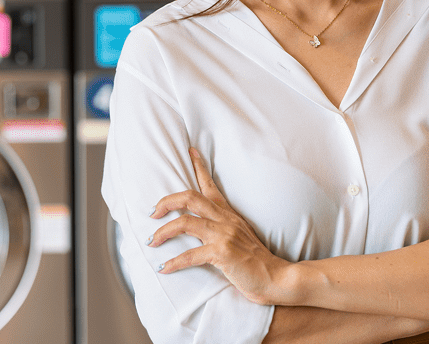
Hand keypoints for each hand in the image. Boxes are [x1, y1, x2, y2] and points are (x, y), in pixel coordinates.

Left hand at [148, 148, 290, 304]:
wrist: (276, 277)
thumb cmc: (256, 260)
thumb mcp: (240, 235)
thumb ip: (223, 226)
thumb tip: (203, 225)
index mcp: (228, 214)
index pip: (210, 185)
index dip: (199, 166)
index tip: (190, 151)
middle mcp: (225, 220)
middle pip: (190, 198)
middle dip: (166, 202)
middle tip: (152, 212)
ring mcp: (223, 235)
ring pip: (185, 223)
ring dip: (163, 232)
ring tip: (151, 241)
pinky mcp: (222, 253)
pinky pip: (190, 255)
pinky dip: (174, 262)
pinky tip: (164, 268)